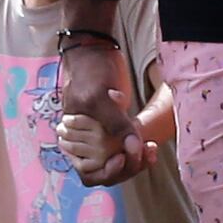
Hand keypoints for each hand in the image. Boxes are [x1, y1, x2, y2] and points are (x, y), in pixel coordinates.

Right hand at [56, 51, 146, 188]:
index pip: (89, 173)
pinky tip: (150, 145)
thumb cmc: (89, 70)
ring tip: (150, 149)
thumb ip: (114, 124)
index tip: (121, 160)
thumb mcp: (98, 96)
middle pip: (108, 172)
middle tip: (145, 152)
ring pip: (121, 164)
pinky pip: (129, 150)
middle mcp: (87, 144)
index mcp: (72, 141)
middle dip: (128, 166)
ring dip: (137, 161)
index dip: (106, 173)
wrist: (96, 49)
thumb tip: (132, 148)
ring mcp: (103, 138)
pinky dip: (140, 151)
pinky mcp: (117, 129)